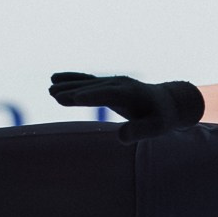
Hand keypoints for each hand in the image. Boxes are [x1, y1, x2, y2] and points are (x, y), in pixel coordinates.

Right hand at [50, 72, 205, 140]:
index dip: (91, 96)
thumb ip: (140, 131)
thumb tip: (120, 138)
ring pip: (88, 83)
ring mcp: (113, 82)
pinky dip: (72, 79)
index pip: (108, 94)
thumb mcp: (156, 128)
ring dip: (69, 85)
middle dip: (74, 90)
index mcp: (131, 93)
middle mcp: (120, 84)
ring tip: (50, 90)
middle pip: (93, 87)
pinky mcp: (108, 84)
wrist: (167, 102)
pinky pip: (88, 80)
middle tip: (54, 94)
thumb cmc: (161, 118)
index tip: (74, 98)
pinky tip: (55, 79)